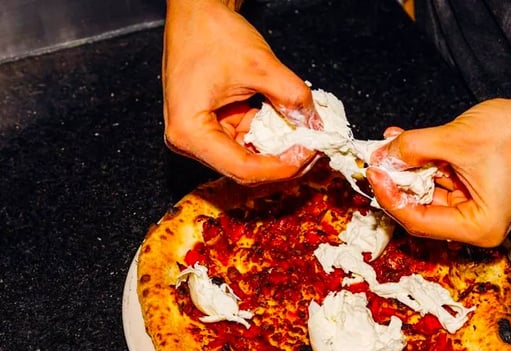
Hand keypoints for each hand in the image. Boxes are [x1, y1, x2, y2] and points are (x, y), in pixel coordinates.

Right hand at [162, 0, 319, 183]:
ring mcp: (201, 136)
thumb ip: (291, 96)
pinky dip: (270, 139)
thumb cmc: (211, 31)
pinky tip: (291, 131)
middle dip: (282, 163)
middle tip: (314, 151)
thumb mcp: (259, 64)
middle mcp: (189, 141)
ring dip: (278, 153)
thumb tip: (316, 125)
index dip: (281, 167)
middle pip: (244, 170)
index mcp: (189, 132)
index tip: (309, 155)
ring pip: (248, 160)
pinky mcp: (213, 128)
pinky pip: (246, 144)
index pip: (242, 168)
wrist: (195, 11)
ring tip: (307, 141)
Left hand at [367, 79, 510, 246]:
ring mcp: (474, 208)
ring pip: (426, 194)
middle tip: (376, 160)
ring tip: (389, 146)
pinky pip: (438, 181)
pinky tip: (404, 143)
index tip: (374, 173)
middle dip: (397, 182)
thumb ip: (413, 149)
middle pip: (420, 210)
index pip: (419, 221)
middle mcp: (477, 225)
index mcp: (479, 227)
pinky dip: (422, 163)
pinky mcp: (472, 191)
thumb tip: (383, 155)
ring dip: (407, 169)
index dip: (391, 196)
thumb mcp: (455, 139)